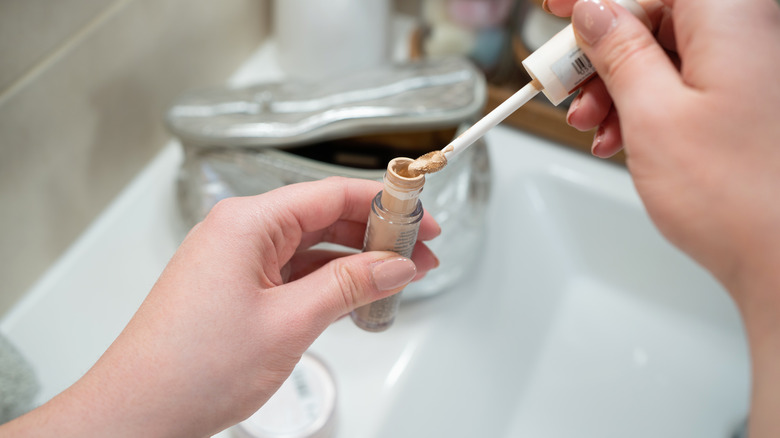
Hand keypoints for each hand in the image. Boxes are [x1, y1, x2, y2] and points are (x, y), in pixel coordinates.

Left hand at [2, 177, 439, 437]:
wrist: (139, 412)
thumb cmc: (190, 368)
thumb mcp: (289, 322)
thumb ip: (349, 286)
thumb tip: (394, 265)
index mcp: (246, 223)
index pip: (330, 194)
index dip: (385, 205)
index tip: (422, 220)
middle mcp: (239, 233)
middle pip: (323, 217)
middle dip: (375, 234)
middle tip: (419, 253)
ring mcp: (236, 261)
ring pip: (311, 246)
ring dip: (355, 260)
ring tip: (398, 275)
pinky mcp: (236, 288)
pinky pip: (293, 272)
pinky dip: (328, 281)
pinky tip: (357, 293)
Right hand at [545, 0, 779, 434]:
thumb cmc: (740, 197)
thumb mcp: (652, 114)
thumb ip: (619, 52)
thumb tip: (594, 12)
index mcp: (734, 18)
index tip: (560, 5)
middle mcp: (751, 34)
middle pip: (657, 18)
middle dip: (604, 51)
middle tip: (568, 82)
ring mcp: (752, 69)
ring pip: (666, 53)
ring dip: (619, 85)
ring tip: (594, 124)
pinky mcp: (748, 99)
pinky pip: (686, 82)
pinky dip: (646, 103)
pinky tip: (622, 135)